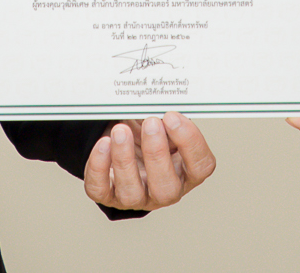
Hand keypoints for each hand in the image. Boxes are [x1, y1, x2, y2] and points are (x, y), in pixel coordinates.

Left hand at [84, 112, 216, 210]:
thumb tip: (161, 104)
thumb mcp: (163, 123)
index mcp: (186, 171)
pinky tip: (103, 144)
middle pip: (166, 188)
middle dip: (157, 154)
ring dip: (125, 160)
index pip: (200, 167)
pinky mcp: (107, 195)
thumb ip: (167, 118)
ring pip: (131, 192)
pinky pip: (101, 188)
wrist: (122, 139)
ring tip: (121, 131)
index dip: (190, 143)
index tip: (172, 117)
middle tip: (151, 124)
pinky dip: (99, 166)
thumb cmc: (146, 132)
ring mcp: (135, 197)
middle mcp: (163, 190)